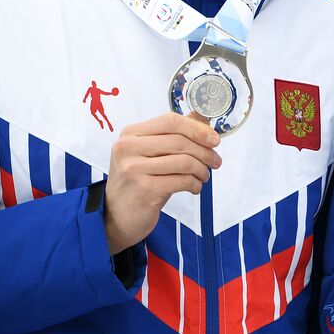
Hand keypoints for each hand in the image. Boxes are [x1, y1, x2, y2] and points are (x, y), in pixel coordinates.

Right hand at [105, 113, 220, 253]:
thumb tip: (203, 117)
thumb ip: (174, 134)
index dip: (197, 129)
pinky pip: (183, 181)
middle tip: (216, 162)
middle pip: (180, 142)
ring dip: (202, 170)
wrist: (118, 216)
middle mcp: (128, 148)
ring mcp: (133, 169)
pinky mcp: (144, 189)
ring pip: (184, 162)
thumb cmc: (139, 181)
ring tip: (204, 176)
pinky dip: (195, 184)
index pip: (170, 121)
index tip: (215, 140)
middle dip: (205, 152)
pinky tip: (195, 187)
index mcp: (130, 134)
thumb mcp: (151, 153)